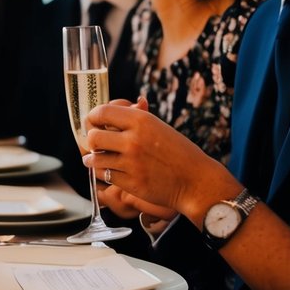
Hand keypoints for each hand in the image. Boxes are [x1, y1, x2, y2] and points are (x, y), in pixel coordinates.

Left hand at [84, 101, 238, 222]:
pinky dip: (105, 173)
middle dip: (92, 141)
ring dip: (94, 159)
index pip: (101, 112)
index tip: (94, 123)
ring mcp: (131, 162)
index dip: (93, 118)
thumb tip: (112, 106)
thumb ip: (133, 117)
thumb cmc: (178, 152)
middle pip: (92, 136)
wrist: (196, 182)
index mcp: (140, 121)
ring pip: (94, 158)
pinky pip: (104, 175)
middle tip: (98, 144)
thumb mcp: (158, 127)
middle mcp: (133, 140)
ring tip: (99, 158)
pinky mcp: (130, 182)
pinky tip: (112, 170)